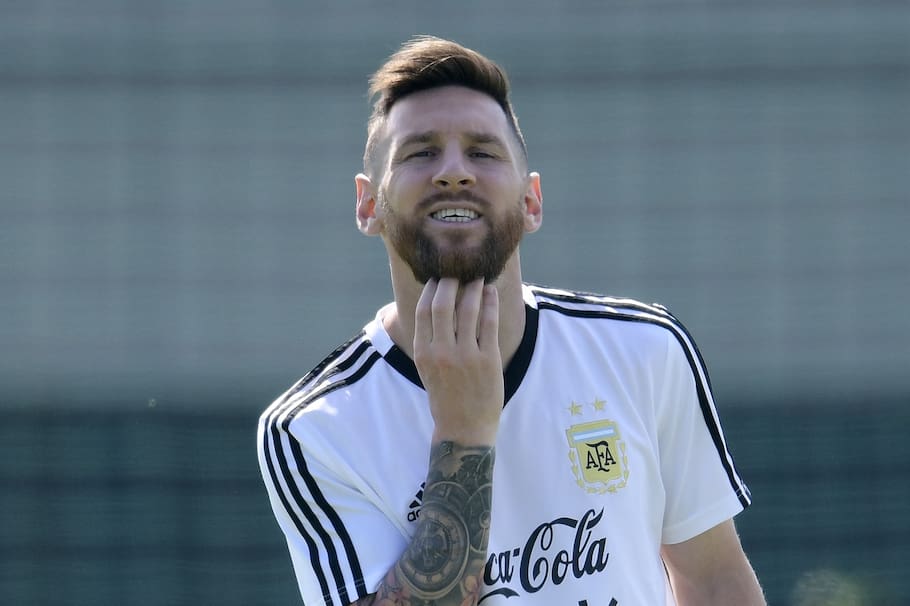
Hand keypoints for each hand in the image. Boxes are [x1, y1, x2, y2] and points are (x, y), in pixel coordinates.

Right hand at [413, 278, 503, 445]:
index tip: (438, 276)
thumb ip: (429, 341)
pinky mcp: (488, 360)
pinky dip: (490, 303)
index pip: (423, 310)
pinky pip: (489, 323)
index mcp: (423, 353)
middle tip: (459, 270)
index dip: (430, 289)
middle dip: (451, 282)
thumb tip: (434, 307)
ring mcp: (465, 356)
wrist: (463, 428)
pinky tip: (491, 292)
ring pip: (468, 309)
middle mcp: (441, 352)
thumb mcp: (427, 369)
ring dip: (473, 288)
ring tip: (478, 277)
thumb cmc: (445, 397)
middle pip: (442, 304)